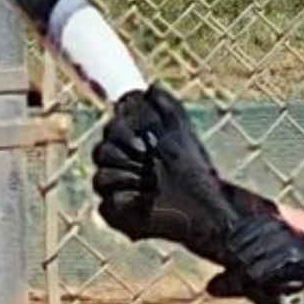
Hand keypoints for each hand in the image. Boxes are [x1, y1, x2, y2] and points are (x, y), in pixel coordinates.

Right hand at [90, 85, 236, 260]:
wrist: (204, 205)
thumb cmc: (195, 171)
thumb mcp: (183, 135)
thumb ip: (168, 108)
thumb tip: (151, 88)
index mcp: (132, 145)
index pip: (112, 130)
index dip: (123, 134)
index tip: (146, 146)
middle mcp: (120, 167)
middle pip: (101, 152)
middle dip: (125, 158)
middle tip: (150, 165)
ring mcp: (116, 191)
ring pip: (100, 178)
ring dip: (128, 180)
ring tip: (153, 187)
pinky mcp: (116, 215)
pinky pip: (105, 206)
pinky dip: (126, 202)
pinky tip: (147, 203)